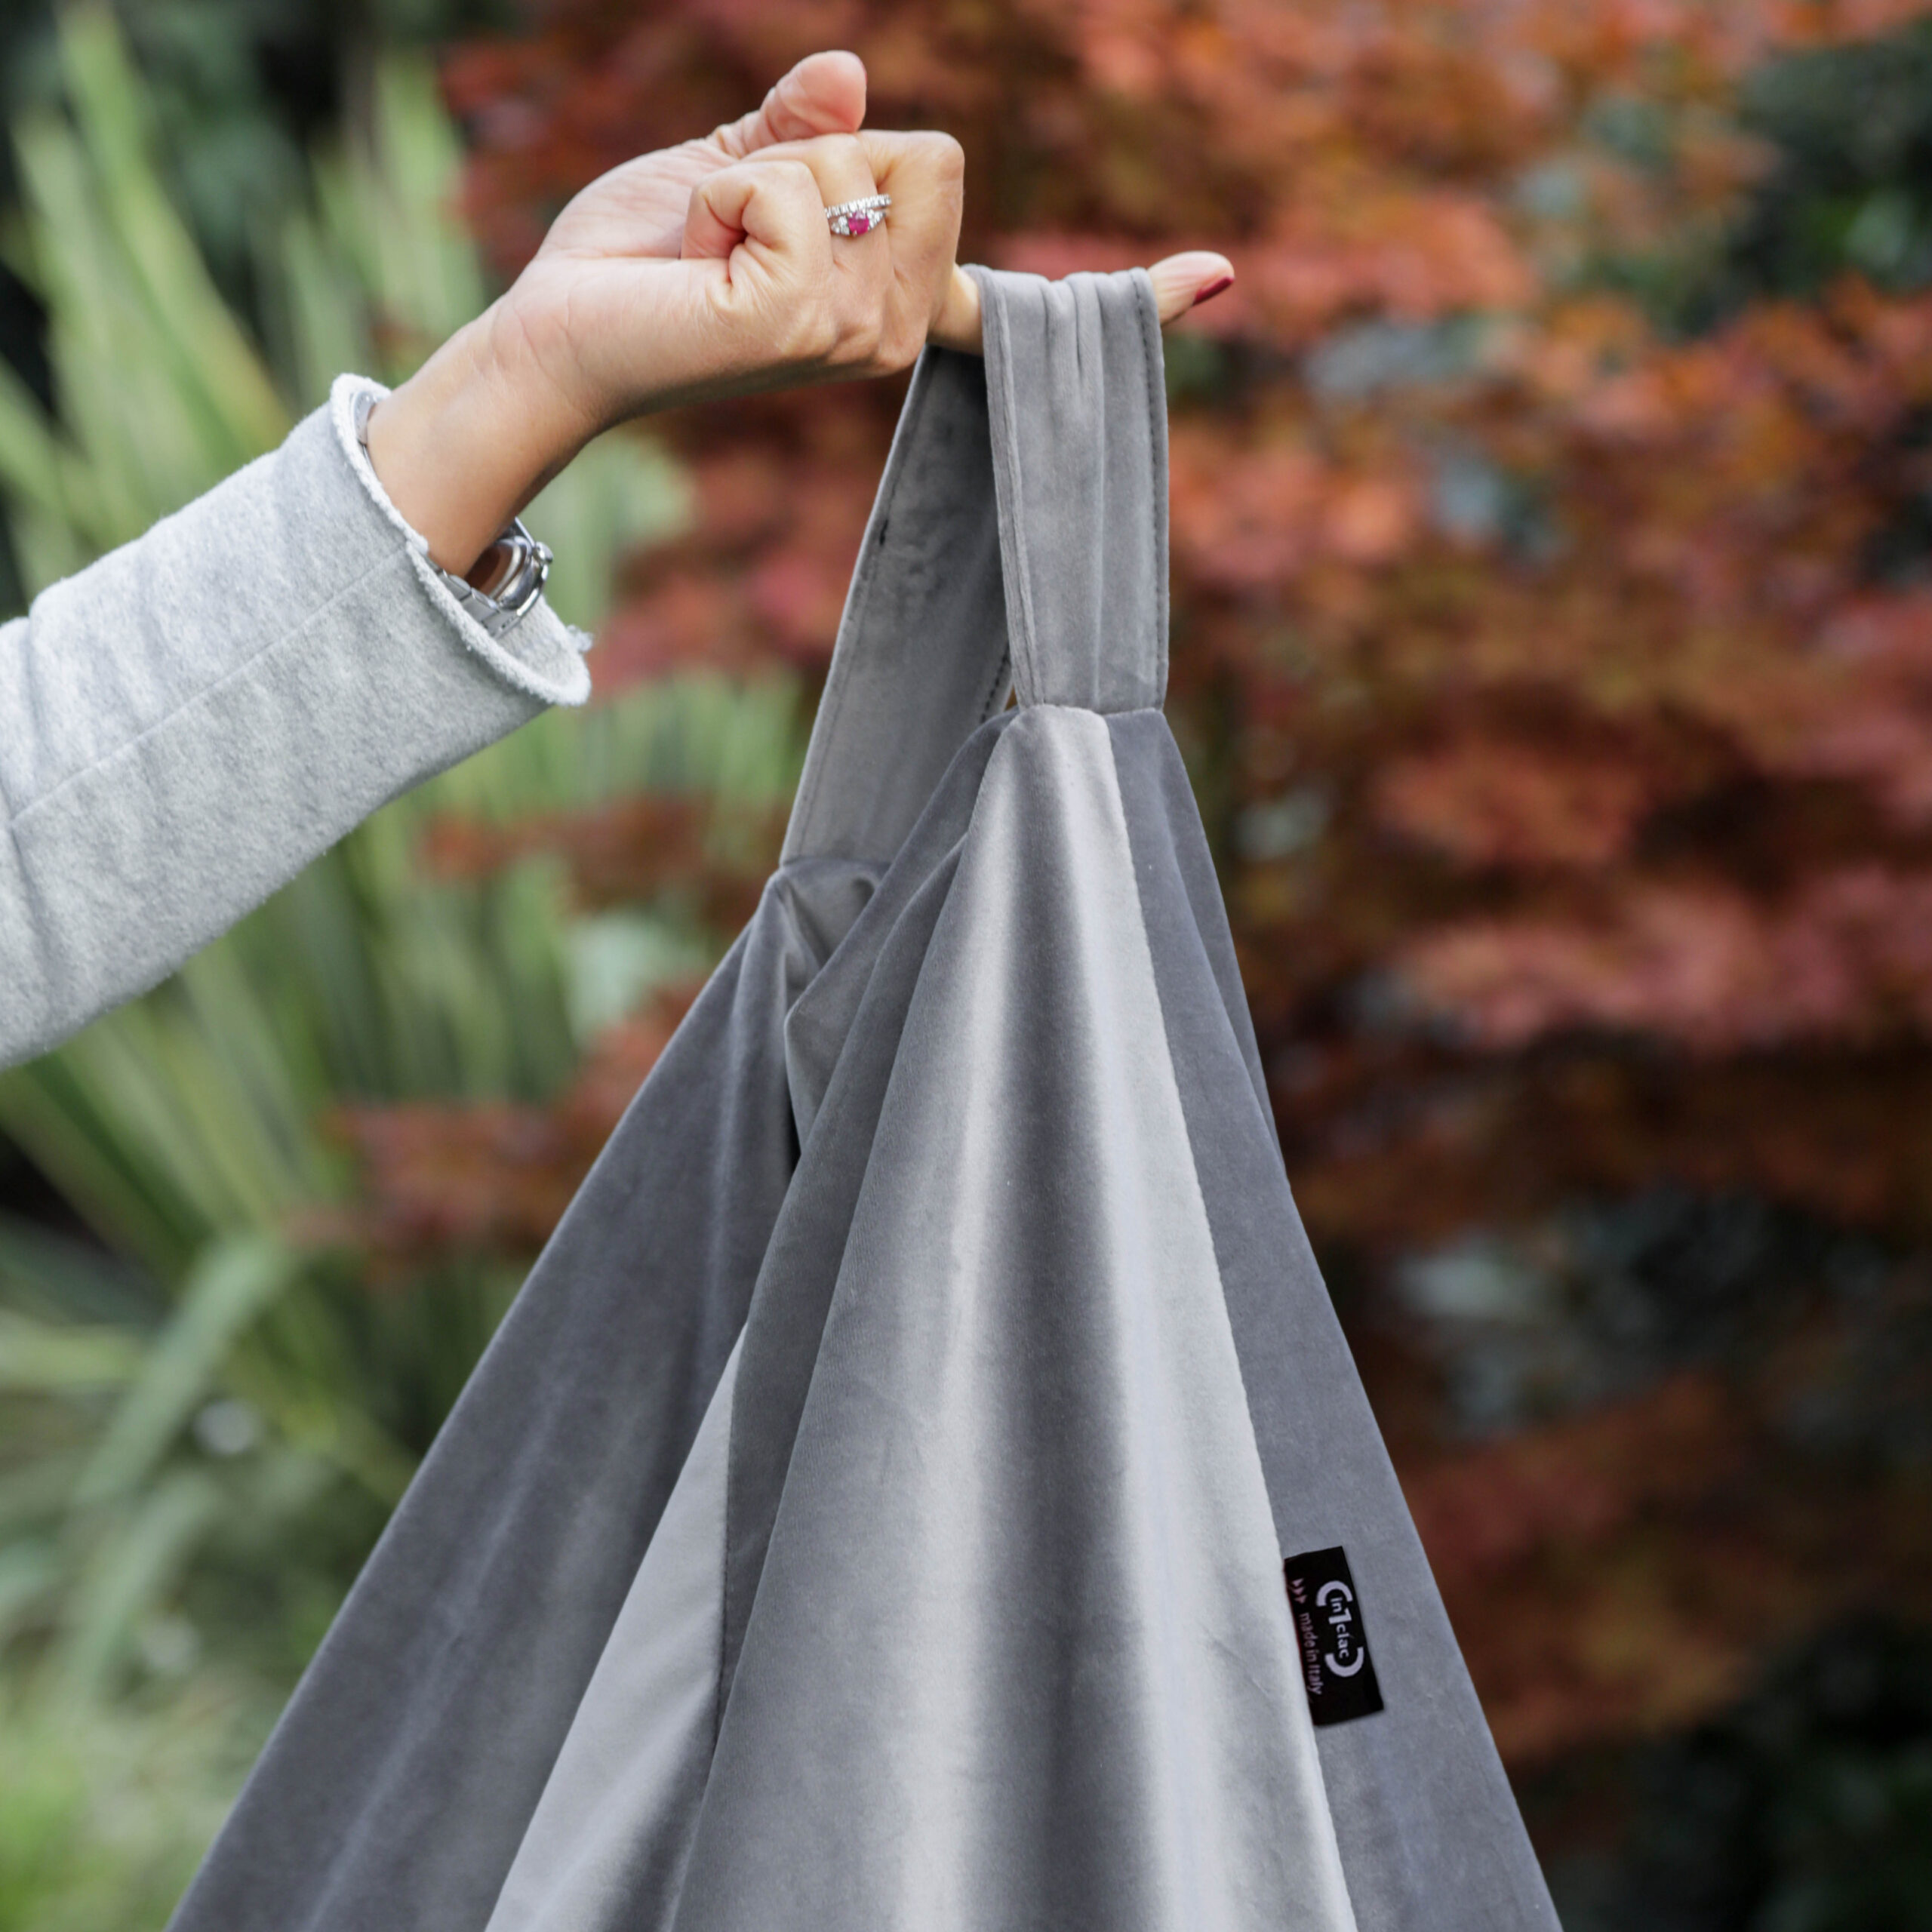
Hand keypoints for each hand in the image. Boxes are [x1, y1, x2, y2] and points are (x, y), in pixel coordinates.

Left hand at [365, 52, 1231, 578]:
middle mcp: (894, 331)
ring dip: (768, 171)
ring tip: (714, 246)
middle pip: (932, 154)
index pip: (1018, 297)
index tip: (1221, 279)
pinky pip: (802, 182)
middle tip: (739, 226)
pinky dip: (730, 186)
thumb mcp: (730, 168)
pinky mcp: (812, 327)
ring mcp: (863, 339)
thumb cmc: (633, 265)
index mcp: (890, 302)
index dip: (1127, 291)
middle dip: (820, 153)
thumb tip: (859, 69)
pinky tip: (700, 257)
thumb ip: (802, 126)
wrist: (554, 335)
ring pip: (875, 159)